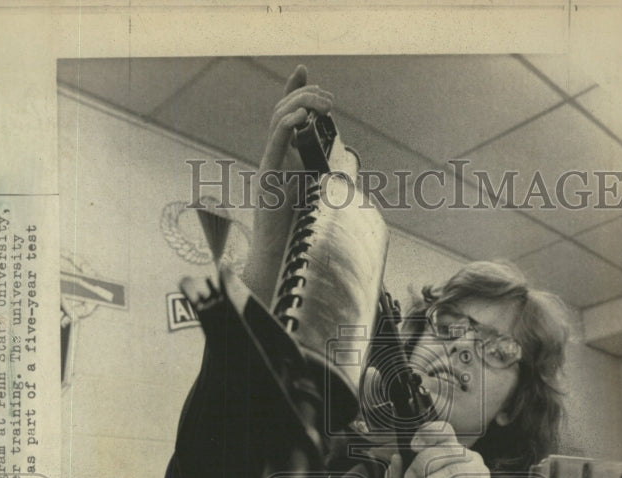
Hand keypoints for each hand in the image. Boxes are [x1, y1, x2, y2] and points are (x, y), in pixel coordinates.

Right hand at [243, 65, 332, 303]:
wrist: (281, 263)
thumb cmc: (300, 239)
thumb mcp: (319, 203)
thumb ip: (328, 183)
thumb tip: (353, 174)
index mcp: (286, 162)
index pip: (286, 117)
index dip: (294, 91)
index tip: (304, 69)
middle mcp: (275, 160)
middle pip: (282, 112)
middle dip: (305, 96)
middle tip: (329, 99)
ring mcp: (269, 169)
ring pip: (278, 121)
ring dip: (302, 105)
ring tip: (323, 105)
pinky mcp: (267, 181)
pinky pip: (274, 144)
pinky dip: (287, 126)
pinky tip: (303, 119)